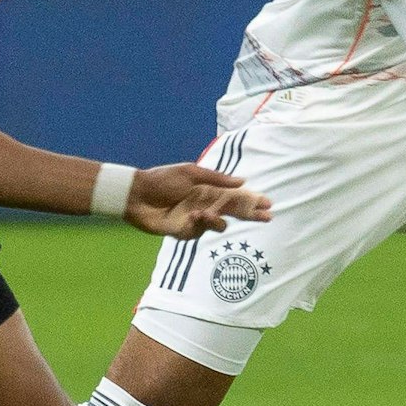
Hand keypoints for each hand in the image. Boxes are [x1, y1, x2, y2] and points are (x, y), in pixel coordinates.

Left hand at [125, 163, 272, 238]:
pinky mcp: (185, 232)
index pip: (236, 198)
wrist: (138, 194)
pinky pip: (200, 232)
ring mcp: (196, 220)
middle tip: (267, 216)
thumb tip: (242, 182)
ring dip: (216, 219)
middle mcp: (206, 206)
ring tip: (205, 213)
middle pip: (234, 213)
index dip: (252, 201)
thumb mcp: (192, 173)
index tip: (267, 203)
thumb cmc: (163, 179)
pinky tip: (192, 216)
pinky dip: (199, 223)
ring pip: (219, 225)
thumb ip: (217, 179)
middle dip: (251, 215)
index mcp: (209, 191)